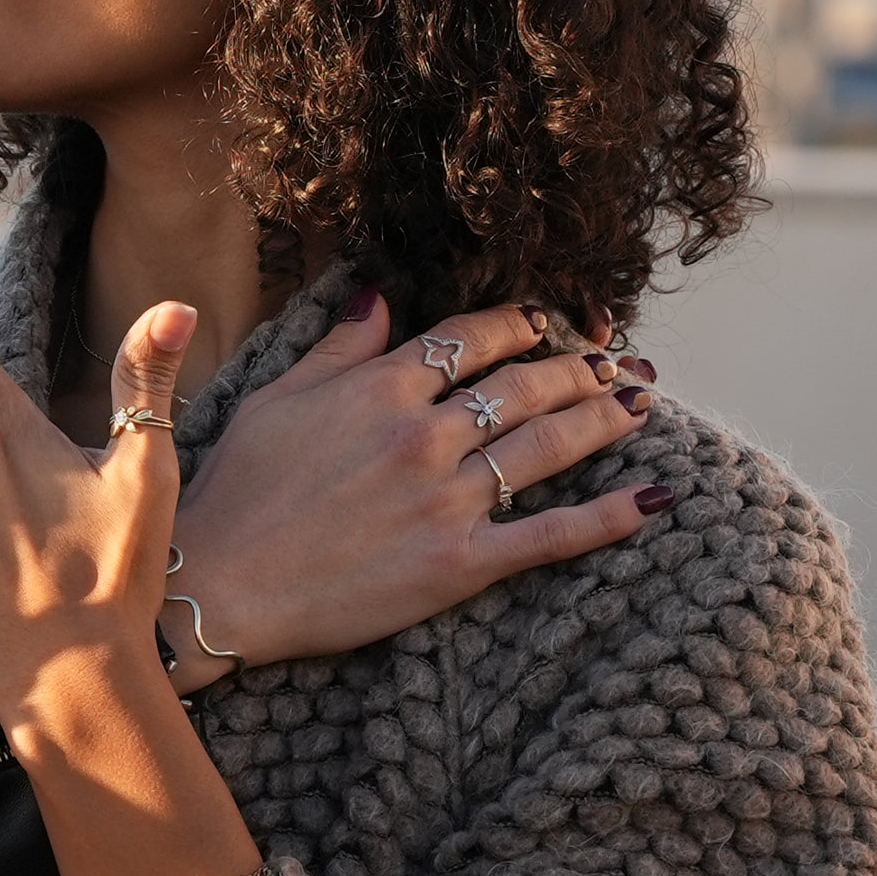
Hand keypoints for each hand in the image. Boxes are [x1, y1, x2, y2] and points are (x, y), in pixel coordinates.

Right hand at [168, 294, 662, 685]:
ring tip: (639, 404)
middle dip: (579, 368)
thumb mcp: (276, 399)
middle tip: (615, 361)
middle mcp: (424, 433)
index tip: (544, 320)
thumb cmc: (237, 490)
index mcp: (380, 388)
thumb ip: (338, 346)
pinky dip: (610, 517)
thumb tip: (377, 292)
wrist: (223, 583)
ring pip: (549, 445)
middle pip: (525, 386)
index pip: (469, 340)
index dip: (517, 324)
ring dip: (605, 420)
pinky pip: (553, 534)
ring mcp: (448, 498)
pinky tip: (653, 498)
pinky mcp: (462, 562)